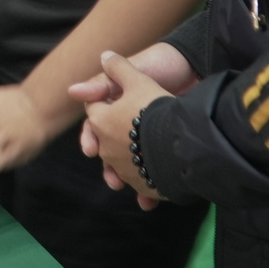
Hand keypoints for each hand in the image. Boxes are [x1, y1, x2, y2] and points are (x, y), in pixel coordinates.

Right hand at [76, 49, 185, 208]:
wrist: (196, 69)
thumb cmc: (160, 66)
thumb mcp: (133, 71)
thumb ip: (103, 81)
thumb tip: (72, 91)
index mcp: (115, 106)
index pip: (96, 126)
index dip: (91, 139)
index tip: (91, 150)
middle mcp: (127, 124)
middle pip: (110, 151)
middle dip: (108, 167)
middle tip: (112, 179)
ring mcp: (145, 139)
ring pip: (128, 166)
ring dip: (125, 180)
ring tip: (126, 189)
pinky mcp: (164, 149)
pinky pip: (153, 174)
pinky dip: (149, 190)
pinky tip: (148, 201)